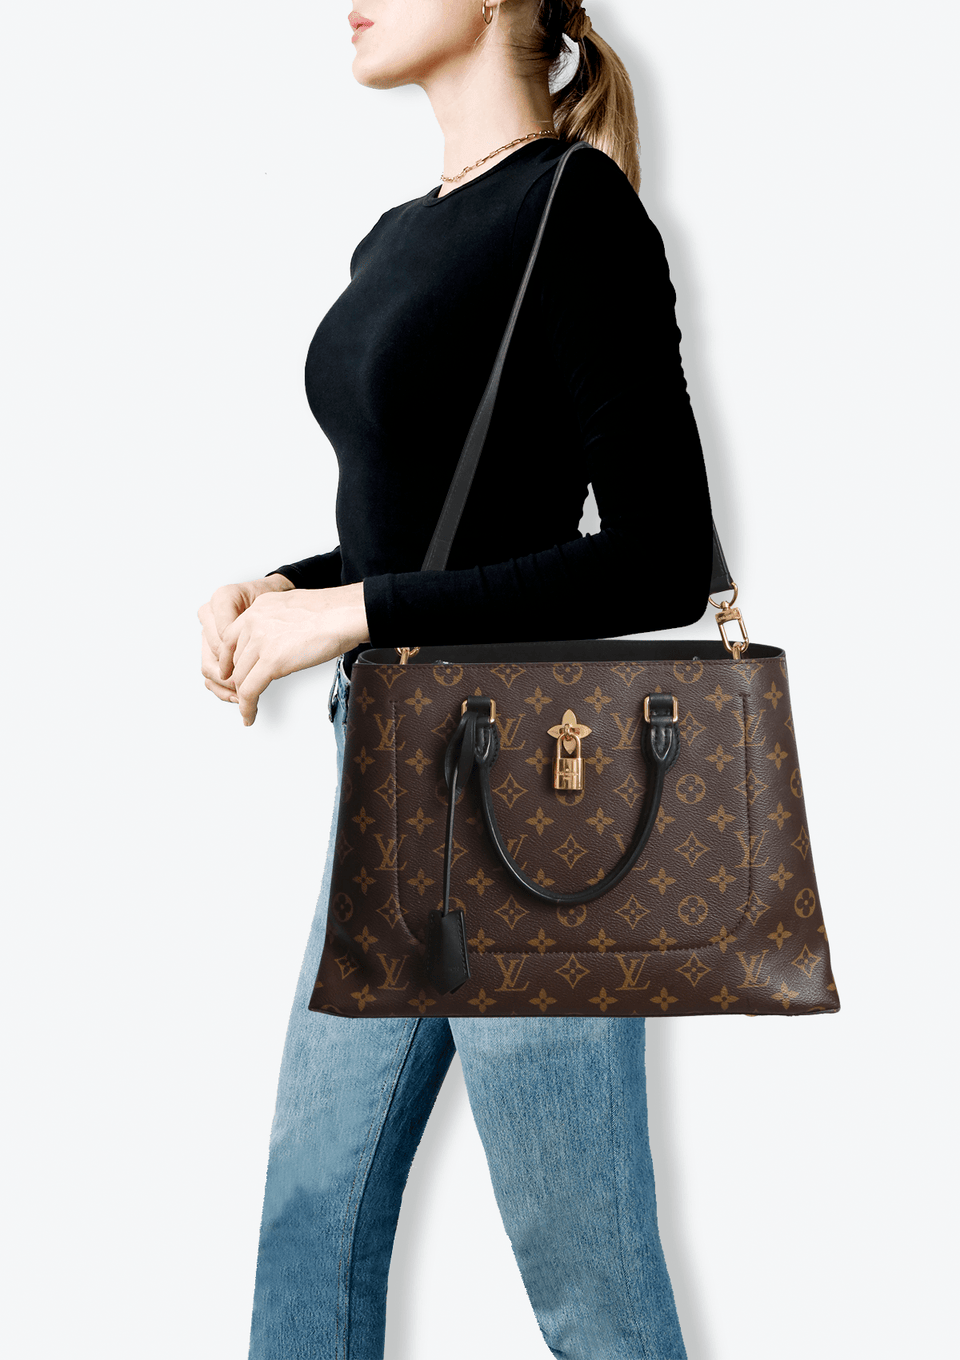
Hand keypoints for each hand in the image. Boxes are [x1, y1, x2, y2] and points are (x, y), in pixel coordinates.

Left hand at [210, 580, 367, 725]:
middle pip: (236, 660)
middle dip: (239, 679)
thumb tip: (278, 637)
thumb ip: (277, 621)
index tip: (230, 671)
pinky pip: (250, 690)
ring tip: (248, 708)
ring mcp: (261, 642)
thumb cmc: (333, 611)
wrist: (344, 615)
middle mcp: (254, 622)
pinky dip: (247, 707)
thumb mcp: (293, 607)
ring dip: (243, 696)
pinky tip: (249, 715)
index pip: (230, 637)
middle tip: (246, 693)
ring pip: (241, 677)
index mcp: (259, 608)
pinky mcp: (271, 662)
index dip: (230, 659)